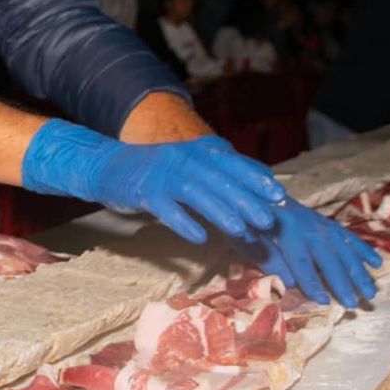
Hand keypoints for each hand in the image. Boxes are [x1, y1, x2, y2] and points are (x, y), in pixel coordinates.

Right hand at [21, 121, 284, 244]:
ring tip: (242, 232)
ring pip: (196, 193)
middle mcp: (182, 158)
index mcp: (197, 151)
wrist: (108, 166)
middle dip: (246, 200)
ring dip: (221, 213)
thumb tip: (263, 182)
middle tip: (269, 221)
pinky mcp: (143, 191)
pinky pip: (166, 208)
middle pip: (219, 179)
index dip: (257, 179)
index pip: (233, 163)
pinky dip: (184, 223)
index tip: (280, 197)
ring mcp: (162, 174)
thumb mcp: (190, 164)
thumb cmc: (156, 172)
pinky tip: (200, 238)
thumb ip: (221, 171)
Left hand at [233, 199, 380, 307]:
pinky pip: (348, 237)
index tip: (322, 300)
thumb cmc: (248, 222)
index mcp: (284, 230)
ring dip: (358, 271)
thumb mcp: (247, 241)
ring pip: (344, 248)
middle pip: (327, 257)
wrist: (255, 191)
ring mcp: (320, 223)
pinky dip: (363, 249)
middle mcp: (307, 225)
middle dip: (341, 281)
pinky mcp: (327, 222)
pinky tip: (377, 263)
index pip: (300, 261)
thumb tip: (290, 282)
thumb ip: (268, 260)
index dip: (311, 281)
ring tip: (370, 292)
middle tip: (353, 304)